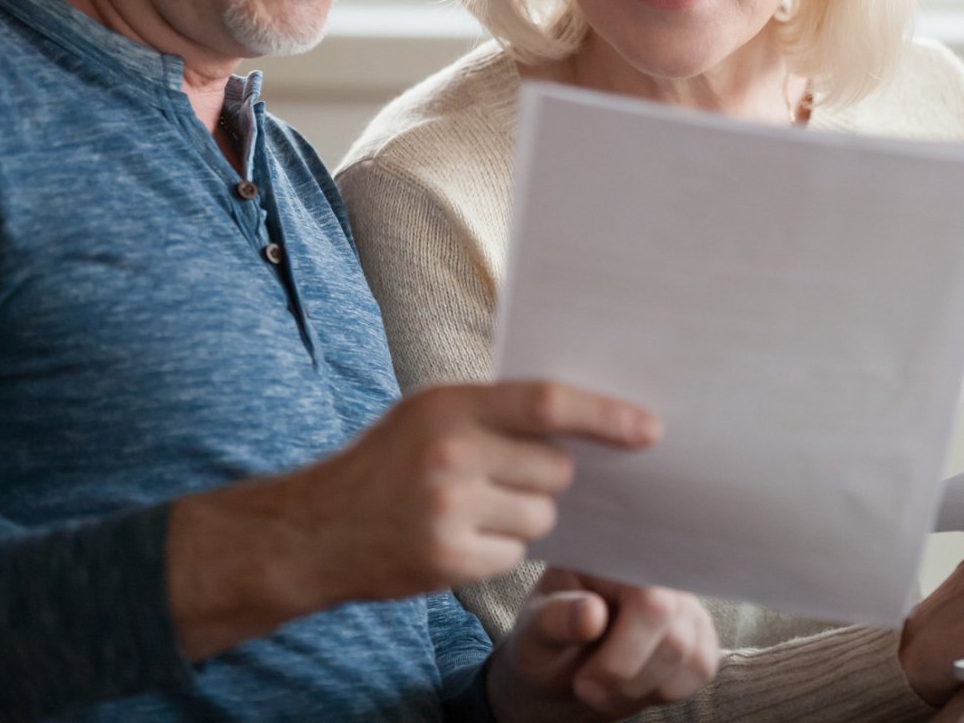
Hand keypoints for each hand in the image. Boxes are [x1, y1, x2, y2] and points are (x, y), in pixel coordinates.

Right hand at [167, 380, 657, 660]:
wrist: (313, 532)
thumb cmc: (384, 465)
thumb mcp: (429, 415)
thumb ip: (494, 410)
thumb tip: (583, 417)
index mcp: (450, 406)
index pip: (547, 402)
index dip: (605, 415)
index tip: (650, 429)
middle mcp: (451, 455)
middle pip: (555, 470)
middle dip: (547, 477)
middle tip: (506, 477)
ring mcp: (448, 511)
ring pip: (541, 517)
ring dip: (523, 517)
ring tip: (473, 508)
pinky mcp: (448, 560)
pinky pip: (514, 555)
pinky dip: (498, 551)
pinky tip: (458, 538)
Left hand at [488, 568, 719, 721]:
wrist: (559, 674)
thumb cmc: (544, 644)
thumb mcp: (533, 633)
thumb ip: (557, 620)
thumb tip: (593, 613)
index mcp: (615, 556)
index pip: (650, 600)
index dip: (624, 650)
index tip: (584, 679)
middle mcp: (659, 570)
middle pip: (674, 637)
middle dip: (625, 677)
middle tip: (586, 686)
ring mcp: (685, 602)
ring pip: (691, 658)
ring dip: (640, 689)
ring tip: (605, 685)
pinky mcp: (700, 634)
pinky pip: (701, 670)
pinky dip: (663, 691)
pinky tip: (633, 682)